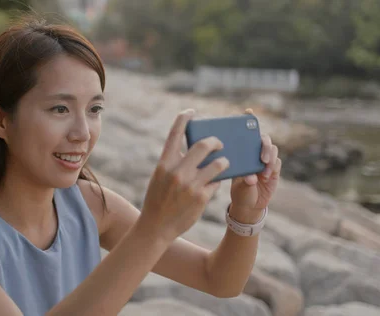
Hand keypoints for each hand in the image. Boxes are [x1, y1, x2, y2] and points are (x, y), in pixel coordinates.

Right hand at [138, 109, 229, 241]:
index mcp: (164, 163)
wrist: (156, 226)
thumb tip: (194, 150)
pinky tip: (214, 184)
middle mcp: (177, 171)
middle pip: (204, 145)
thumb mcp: (160, 177)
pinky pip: (216, 183)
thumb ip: (174, 162)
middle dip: (216, 141)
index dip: (184, 118)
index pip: (175, 134)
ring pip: (218, 164)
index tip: (191, 112)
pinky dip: (217, 181)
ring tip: (224, 163)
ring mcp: (190, 185)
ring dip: (224, 162)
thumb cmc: (158, 199)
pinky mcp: (201, 198)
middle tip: (220, 143)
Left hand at [229, 109, 281, 223]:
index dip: (248, 121)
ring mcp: (265, 160)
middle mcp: (253, 153)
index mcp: (242, 153)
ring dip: (269, 157)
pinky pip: (277, 162)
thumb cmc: (239, 193)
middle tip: (262, 157)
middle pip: (263, 139)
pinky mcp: (274, 169)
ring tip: (264, 169)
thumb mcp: (238, 186)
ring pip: (273, 149)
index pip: (245, 134)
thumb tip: (252, 178)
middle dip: (264, 144)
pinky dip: (272, 167)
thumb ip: (245, 181)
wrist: (250, 206)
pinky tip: (266, 176)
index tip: (248, 112)